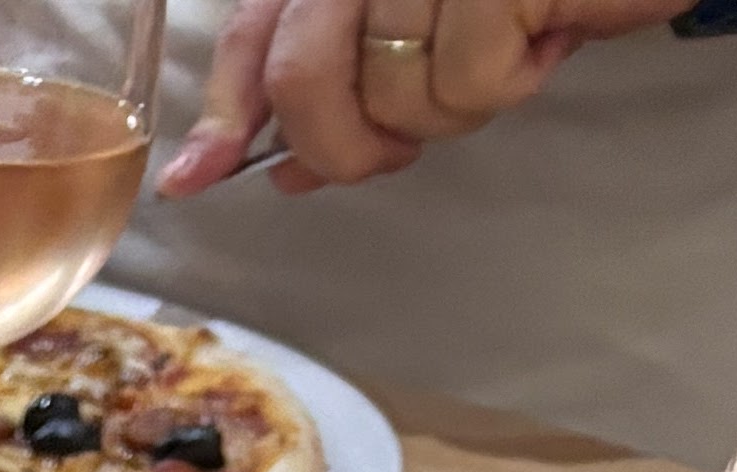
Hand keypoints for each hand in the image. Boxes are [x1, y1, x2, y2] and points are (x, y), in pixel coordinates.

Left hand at [158, 0, 649, 195]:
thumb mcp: (427, 36)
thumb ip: (346, 87)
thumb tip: (284, 168)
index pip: (257, 30)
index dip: (226, 110)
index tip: (196, 177)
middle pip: (305, 76)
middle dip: (341, 145)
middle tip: (397, 148)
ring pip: (393, 91)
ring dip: (450, 107)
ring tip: (502, 52)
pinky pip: (467, 78)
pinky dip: (509, 80)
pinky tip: (540, 35)